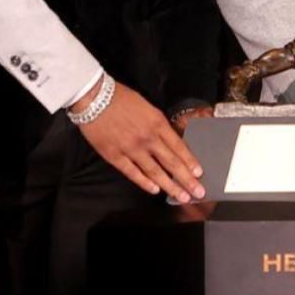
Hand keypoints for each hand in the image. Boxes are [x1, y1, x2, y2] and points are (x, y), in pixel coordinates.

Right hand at [72, 80, 205, 203]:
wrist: (94, 97)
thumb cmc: (120, 98)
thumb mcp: (147, 107)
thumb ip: (158, 124)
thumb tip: (169, 141)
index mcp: (157, 123)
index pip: (178, 146)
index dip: (190, 162)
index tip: (199, 173)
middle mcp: (147, 138)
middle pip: (171, 162)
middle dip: (186, 179)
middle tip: (198, 192)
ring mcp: (131, 149)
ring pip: (155, 171)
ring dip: (169, 185)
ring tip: (181, 196)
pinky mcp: (114, 156)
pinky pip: (132, 173)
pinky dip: (144, 183)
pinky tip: (154, 190)